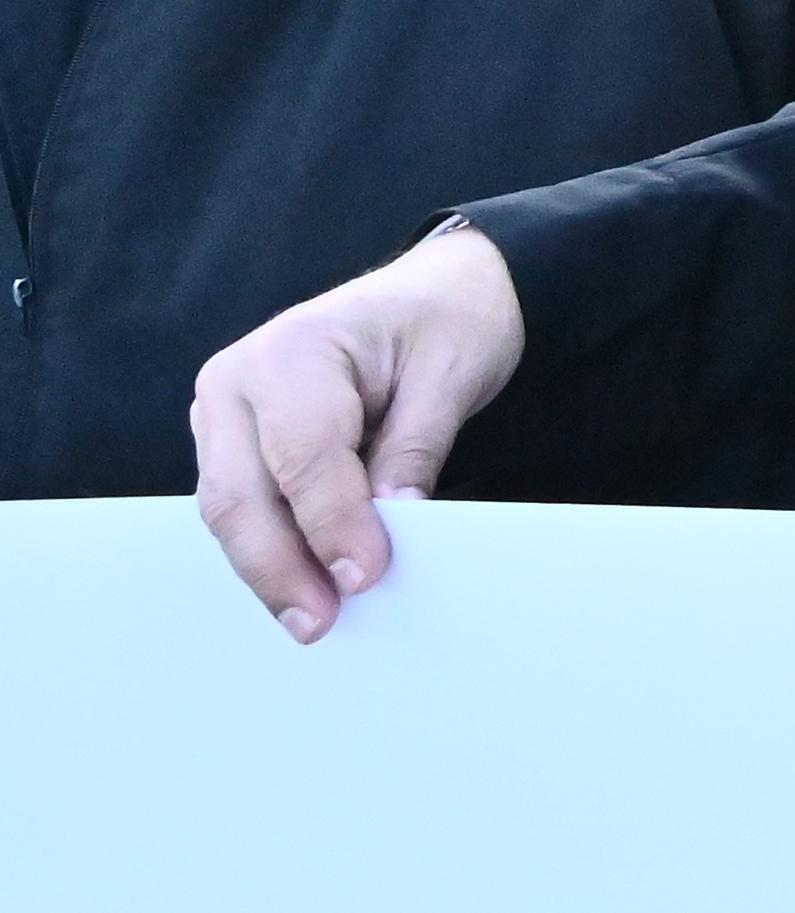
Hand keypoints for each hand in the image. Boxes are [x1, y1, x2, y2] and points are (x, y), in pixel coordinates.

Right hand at [190, 226, 529, 639]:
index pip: (303, 455)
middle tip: (320, 623)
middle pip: (242, 494)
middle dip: (280, 567)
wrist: (437, 289)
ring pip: (230, 509)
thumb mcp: (453, 372)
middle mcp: (238, 379)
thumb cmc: (447, 320)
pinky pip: (240, 504)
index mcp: (293, 349)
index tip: (365, 575)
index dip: (331, 523)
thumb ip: (416, 447)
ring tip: (311, 619)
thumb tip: (390, 524)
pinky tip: (300, 586)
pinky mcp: (231, 440)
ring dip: (268, 568)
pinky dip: (268, 547)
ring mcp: (224, 412)